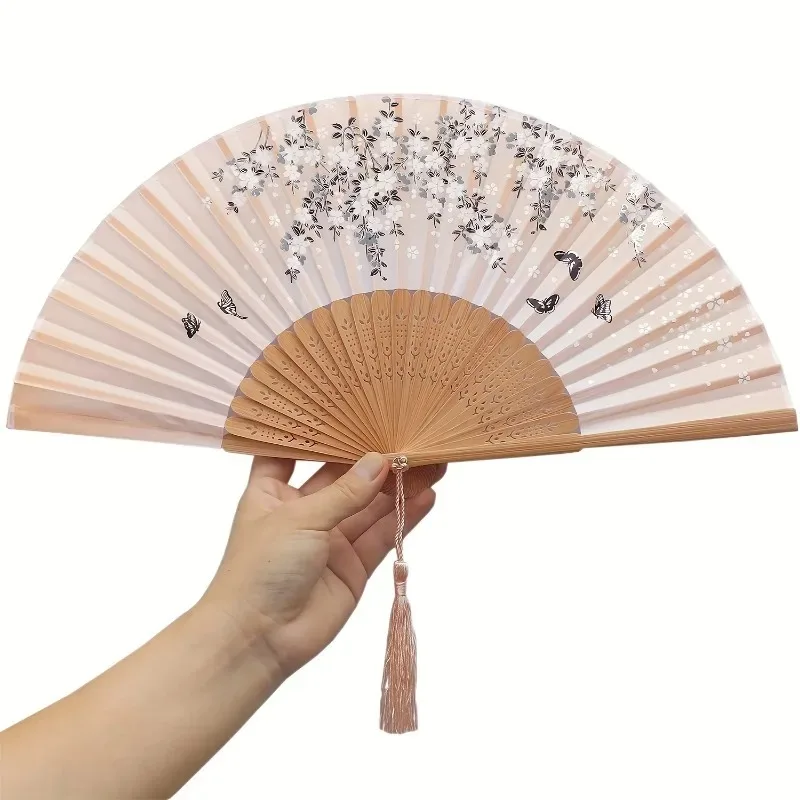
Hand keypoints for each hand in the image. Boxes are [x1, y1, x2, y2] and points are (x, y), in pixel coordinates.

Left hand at [201, 454, 441, 679]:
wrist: (257, 640)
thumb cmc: (260, 568)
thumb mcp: (300, 518)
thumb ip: (346, 491)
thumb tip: (382, 461)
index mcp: (272, 492)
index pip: (295, 451)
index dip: (319, 432)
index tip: (349, 407)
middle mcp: (303, 511)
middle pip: (345, 476)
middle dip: (376, 459)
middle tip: (412, 436)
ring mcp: (330, 539)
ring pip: (370, 505)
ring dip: (400, 486)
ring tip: (434, 461)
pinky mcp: (353, 566)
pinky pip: (382, 535)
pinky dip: (404, 516)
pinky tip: (427, 495)